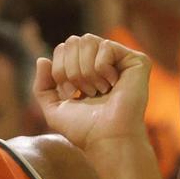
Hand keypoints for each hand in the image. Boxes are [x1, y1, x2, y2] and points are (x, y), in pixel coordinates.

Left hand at [36, 34, 150, 152]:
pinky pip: (106, 46)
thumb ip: (42, 85)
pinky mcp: (137, 61)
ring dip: (86, 70)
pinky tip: (113, 85)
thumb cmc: (85, 129)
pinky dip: (102, 68)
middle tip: (85, 92)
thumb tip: (42, 59)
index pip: (63, 48)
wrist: (108, 138)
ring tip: (99, 90)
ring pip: (88, 40)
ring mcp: (121, 61)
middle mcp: (104, 62)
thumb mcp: (54, 108)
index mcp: (86, 70)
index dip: (60, 70)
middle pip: (73, 41)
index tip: (71, 94)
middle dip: (71, 69)